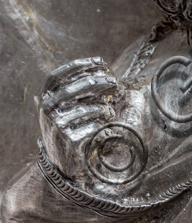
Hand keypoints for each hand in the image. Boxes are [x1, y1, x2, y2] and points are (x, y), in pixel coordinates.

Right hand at [38, 57, 118, 178]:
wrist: (61, 161)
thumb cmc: (68, 126)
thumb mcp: (65, 105)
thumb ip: (77, 87)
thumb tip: (101, 67)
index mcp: (45, 97)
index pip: (59, 75)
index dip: (79, 66)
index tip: (100, 62)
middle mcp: (47, 109)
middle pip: (75, 89)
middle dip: (99, 83)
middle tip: (116, 82)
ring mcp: (56, 124)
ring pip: (86, 108)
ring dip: (103, 107)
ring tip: (109, 111)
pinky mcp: (67, 139)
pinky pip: (91, 125)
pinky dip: (101, 123)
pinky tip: (104, 125)